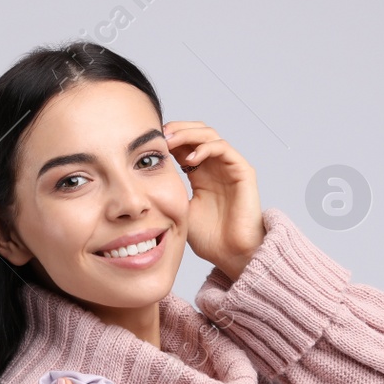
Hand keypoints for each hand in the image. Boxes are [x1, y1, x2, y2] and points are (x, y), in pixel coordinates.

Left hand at [163, 121, 264, 281]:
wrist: (231, 254)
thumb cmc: (209, 238)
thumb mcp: (178, 210)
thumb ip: (166, 192)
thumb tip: (140, 180)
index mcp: (200, 173)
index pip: (184, 143)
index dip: (168, 138)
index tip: (150, 143)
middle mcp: (215, 166)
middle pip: (196, 132)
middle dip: (177, 129)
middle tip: (159, 136)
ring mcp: (230, 167)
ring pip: (209, 135)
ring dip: (188, 134)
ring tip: (170, 142)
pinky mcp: (243, 171)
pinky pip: (223, 148)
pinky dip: (205, 147)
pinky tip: (189, 158)